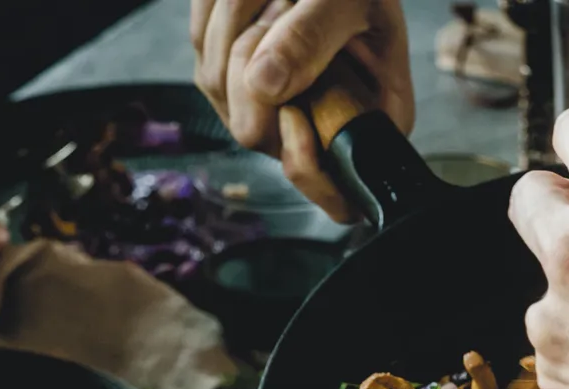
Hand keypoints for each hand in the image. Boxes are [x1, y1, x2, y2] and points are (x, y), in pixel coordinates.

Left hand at [190, 0, 413, 221]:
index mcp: (363, 123)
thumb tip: (264, 83)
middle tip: (288, 2)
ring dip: (236, 18)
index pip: (329, 189)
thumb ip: (314, 36)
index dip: (301, 158)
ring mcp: (268, 108)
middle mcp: (314, 127)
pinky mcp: (235, 78)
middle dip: (255, 52)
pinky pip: (204, 53)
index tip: (292, 106)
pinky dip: (219, 11)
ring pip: (217, 83)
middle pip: (252, 129)